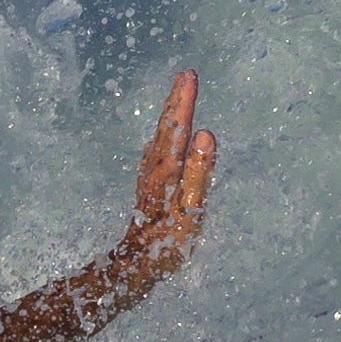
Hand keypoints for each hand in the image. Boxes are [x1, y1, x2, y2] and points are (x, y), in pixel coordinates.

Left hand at [84, 66, 216, 308]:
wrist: (135, 266)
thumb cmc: (167, 244)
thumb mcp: (190, 211)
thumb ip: (199, 172)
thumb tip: (205, 135)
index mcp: (167, 169)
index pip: (178, 126)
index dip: (184, 101)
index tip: (190, 75)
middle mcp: (154, 168)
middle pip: (166, 127)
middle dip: (176, 100)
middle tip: (185, 76)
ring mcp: (148, 177)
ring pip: (159, 137)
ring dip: (169, 115)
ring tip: (177, 98)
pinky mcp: (148, 188)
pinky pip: (156, 152)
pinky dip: (163, 136)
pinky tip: (162, 140)